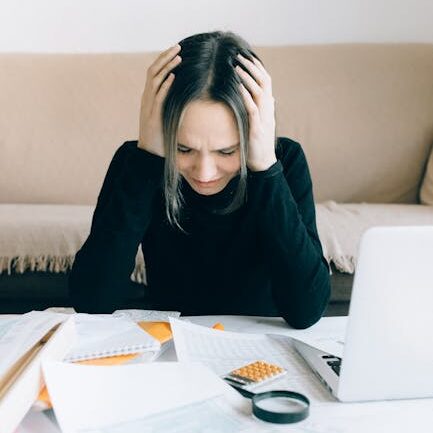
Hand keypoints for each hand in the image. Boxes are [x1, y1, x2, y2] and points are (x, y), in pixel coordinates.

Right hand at [138, 44, 181, 156]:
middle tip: (178, 47)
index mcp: (149, 97)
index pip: (154, 72)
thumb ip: (171, 105)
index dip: (163, 60)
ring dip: (167, 67)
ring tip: (179, 57)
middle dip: (165, 57)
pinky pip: (158, 96)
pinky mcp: (153, 116)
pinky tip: (174, 76)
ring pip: (155, 80)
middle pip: (153, 71)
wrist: (149, 153)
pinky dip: (165, 85)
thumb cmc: (160, 136)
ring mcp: (148, 106)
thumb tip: (186, 97)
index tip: (176, 51)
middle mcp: (146, 98)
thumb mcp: (165, 116)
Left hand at [235, 53, 276, 171]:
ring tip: (236, 67)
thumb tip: (269, 97)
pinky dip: (245, 97)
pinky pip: (253, 109)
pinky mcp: (258, 129)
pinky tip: (237, 87)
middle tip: (238, 55)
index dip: (257, 67)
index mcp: (269, 106)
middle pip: (264, 81)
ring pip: (259, 92)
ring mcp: (265, 119)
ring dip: (247, 78)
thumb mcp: (263, 122)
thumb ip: (263, 108)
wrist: (264, 162)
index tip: (246, 55)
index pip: (266, 81)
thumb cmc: (259, 142)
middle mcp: (269, 109)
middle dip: (251, 67)